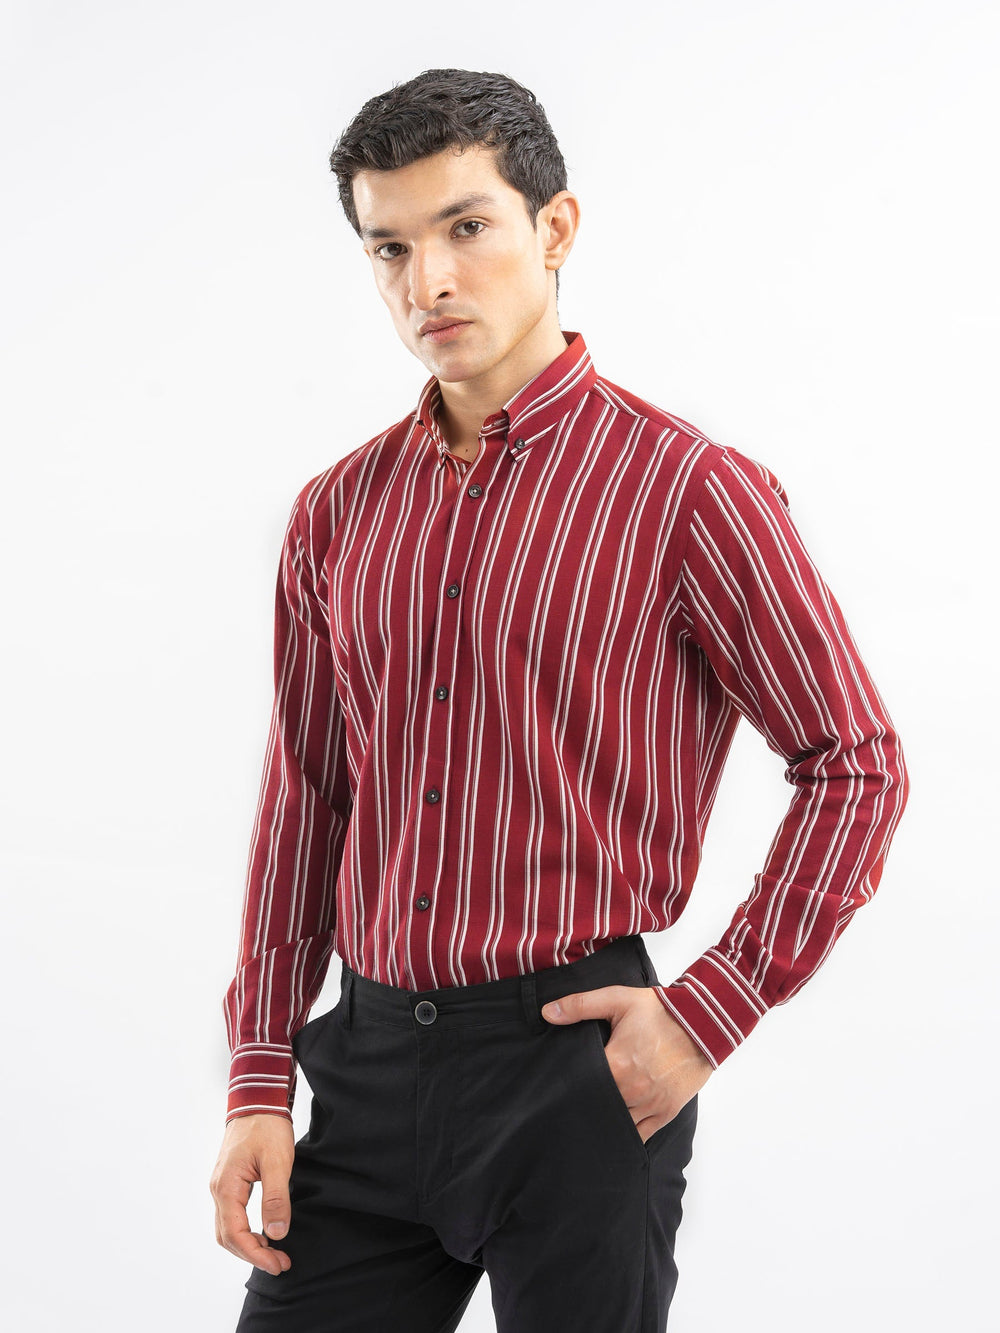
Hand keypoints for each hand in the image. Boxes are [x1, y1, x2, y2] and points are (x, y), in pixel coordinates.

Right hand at [210, 1113, 295, 1274]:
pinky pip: (232, 1215)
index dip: (256, 1254)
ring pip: (227, 1228)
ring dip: (248, 1245)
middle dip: (252, 1254)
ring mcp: (221, 1185)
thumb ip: (275, 1198)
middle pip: (227, 1237)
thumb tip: (276, 1233)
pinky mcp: (229, 1181)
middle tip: (280, 1263)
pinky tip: (264, 1231)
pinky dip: (246, 1231)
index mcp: (226, 1187)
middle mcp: (218, 1189)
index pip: (236, 1234)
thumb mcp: (277, 1161)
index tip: (278, 1264)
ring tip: (274, 1252)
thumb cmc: (267, 1127)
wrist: (258, 1100)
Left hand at [541, 986, 713, 1141]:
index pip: (582, 1087)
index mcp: (617, 1065)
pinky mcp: (667, 1112)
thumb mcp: (617, 999)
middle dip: (586, 1105)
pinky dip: (627, 1133)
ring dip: (605, 1120)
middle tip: (570, 1105)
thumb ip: (579, 1005)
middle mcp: (633, 1091)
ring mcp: (651, 1105)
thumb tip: (547, 1013)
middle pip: (598, 1107)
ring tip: (591, 1116)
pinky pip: (641, 1134)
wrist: (703, 1022)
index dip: (570, 1088)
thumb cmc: (659, 1010)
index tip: (559, 1088)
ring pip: (618, 1124)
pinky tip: (614, 1129)